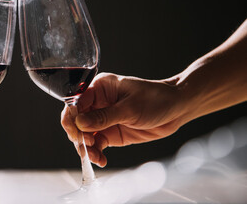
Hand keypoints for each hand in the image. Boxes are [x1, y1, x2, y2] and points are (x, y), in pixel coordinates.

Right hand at [61, 73, 188, 166]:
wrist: (177, 109)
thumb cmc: (156, 99)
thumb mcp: (130, 108)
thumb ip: (104, 117)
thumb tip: (80, 123)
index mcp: (99, 88)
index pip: (75, 102)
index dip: (72, 118)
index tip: (76, 133)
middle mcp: (97, 102)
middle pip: (76, 120)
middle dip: (78, 135)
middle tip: (86, 147)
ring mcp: (102, 119)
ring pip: (84, 135)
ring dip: (86, 147)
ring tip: (95, 157)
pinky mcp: (110, 132)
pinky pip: (96, 144)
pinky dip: (96, 153)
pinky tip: (101, 160)